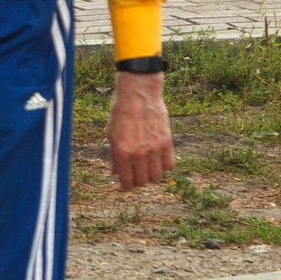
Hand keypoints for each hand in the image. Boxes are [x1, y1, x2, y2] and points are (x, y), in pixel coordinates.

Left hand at [107, 72, 172, 189]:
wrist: (139, 93)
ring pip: (156, 176)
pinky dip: (163, 165)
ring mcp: (154, 149)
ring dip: (151, 174)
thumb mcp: (112, 133)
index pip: (127, 182)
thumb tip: (116, 173)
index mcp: (122, 152)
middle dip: (139, 181)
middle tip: (137, 173)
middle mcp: (138, 153)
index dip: (127, 185)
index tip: (127, 183)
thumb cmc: (121, 112)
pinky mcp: (167, 142)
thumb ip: (115, 155)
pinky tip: (157, 157)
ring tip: (147, 166)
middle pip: (143, 182)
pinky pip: (168, 164)